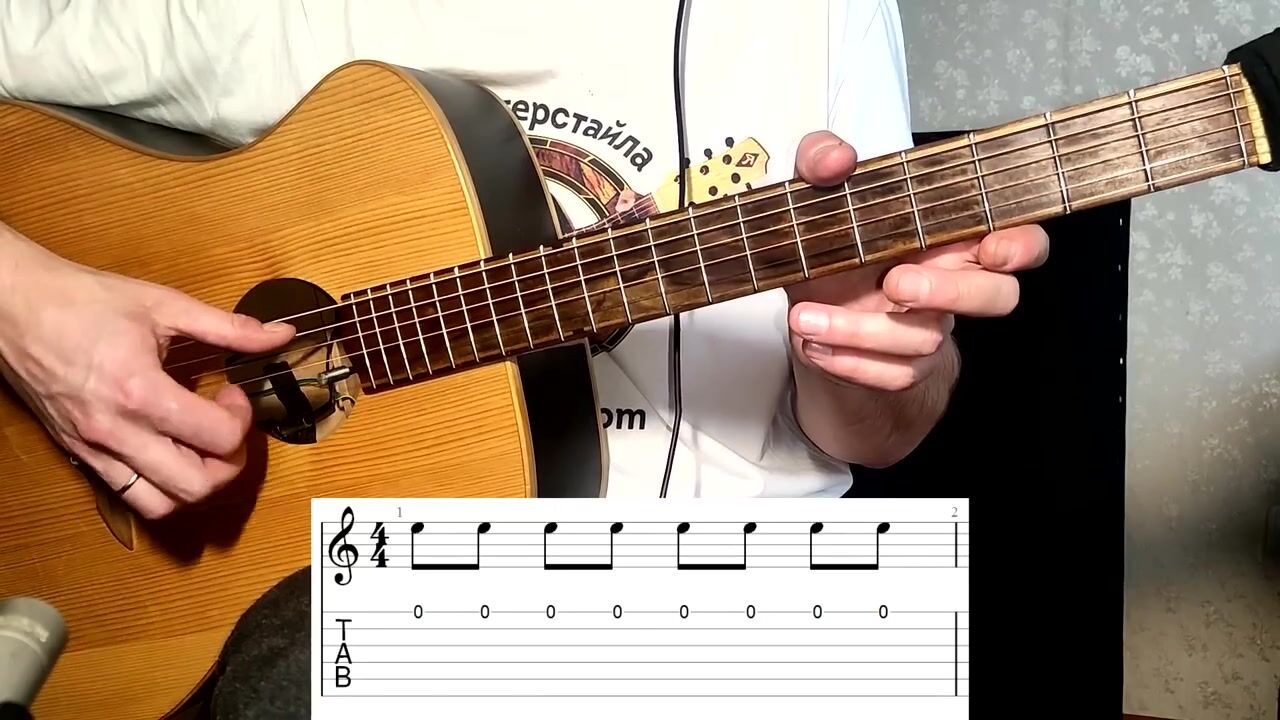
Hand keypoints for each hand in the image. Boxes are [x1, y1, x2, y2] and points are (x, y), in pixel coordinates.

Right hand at [0, 227, 294, 518]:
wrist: (12, 305)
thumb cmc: (83, 300)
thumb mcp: (163, 304)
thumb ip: (228, 327)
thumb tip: (279, 334)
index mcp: (139, 392)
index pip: (217, 438)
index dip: (242, 419)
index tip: (234, 393)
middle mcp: (116, 432)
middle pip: (196, 486)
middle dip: (230, 463)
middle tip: (228, 427)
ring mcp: (94, 449)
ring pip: (162, 505)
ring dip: (196, 484)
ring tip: (202, 446)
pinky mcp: (79, 455)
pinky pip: (129, 495)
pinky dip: (161, 487)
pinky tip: (169, 450)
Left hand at [785, 131, 1049, 391]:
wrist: (810, 307)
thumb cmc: (834, 243)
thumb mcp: (817, 192)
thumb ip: (820, 160)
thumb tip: (838, 158)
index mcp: (953, 236)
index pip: (1021, 240)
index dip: (1022, 246)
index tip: (992, 248)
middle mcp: (954, 283)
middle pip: (997, 297)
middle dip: (950, 292)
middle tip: (895, 283)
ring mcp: (931, 328)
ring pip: (926, 338)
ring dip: (862, 330)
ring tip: (807, 317)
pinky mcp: (903, 366)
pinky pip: (894, 374)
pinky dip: (850, 362)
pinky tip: (813, 342)